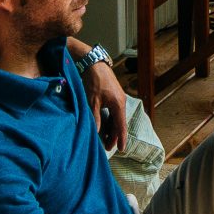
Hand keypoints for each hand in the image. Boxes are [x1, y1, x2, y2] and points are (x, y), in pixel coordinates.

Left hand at [73, 36, 126, 150]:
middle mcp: (121, 102)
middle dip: (114, 136)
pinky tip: (104, 126)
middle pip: (119, 123)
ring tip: (105, 139)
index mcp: (118, 105)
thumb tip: (96, 133)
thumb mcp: (92, 102)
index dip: (120, 138)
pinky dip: (109, 120)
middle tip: (108, 147)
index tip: (120, 149)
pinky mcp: (113, 96)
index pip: (120, 126)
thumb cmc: (94, 82)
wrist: (94, 64)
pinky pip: (114, 112)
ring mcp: (118, 99)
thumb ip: (95, 118)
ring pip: (116, 118)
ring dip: (111, 128)